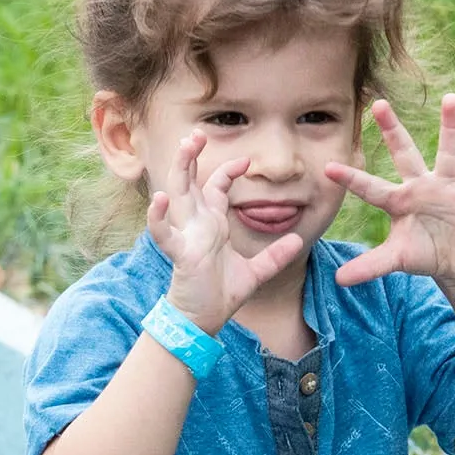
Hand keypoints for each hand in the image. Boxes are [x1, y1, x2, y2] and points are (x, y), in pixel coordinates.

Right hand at [146, 131, 305, 335]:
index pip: (215, 187)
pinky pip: (164, 233)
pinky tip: (158, 200)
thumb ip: (275, 256)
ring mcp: (186, 237)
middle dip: (192, 156)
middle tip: (198, 133)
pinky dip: (158, 218)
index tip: (245, 160)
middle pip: (190, 181)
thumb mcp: (256, 273)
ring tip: (185, 148)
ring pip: (176, 195)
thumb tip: (296, 240)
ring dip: (179, 170)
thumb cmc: (221, 294)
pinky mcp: (181, 254)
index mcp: (212, 224)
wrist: (203, 320)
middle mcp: (197, 225)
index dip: (227, 170)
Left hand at [323, 96, 454, 289]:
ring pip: (449, 153)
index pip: (371, 188)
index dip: (352, 179)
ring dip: (450, 127)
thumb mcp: (396, 260)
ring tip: (451, 98)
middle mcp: (422, 187)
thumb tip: (338, 280)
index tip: (327, 168)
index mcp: (399, 201)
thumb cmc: (423, 254)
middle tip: (378, 103)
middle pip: (405, 154)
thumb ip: (370, 266)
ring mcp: (449, 188)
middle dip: (392, 130)